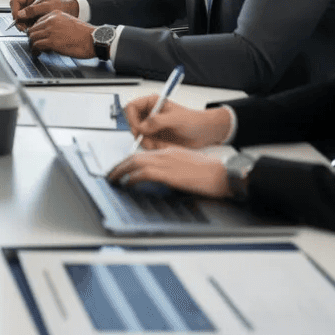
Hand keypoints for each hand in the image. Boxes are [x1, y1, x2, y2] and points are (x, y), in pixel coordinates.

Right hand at [9, 0, 76, 30]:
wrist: (67, 11)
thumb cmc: (60, 6)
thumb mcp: (47, 7)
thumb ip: (34, 10)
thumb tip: (20, 14)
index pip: (15, 1)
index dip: (14, 11)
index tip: (18, 19)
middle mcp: (26, 1)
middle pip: (14, 11)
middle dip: (18, 20)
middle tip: (24, 28)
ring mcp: (27, 10)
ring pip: (18, 18)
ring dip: (22, 25)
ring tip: (31, 29)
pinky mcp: (29, 17)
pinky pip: (23, 23)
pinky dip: (26, 27)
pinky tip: (33, 28)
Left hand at [26, 11, 94, 57]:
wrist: (93, 39)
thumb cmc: (84, 34)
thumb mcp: (68, 23)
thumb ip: (56, 25)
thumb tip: (48, 34)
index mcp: (56, 14)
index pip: (38, 21)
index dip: (36, 31)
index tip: (37, 37)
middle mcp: (51, 20)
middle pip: (32, 28)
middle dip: (32, 38)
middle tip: (35, 44)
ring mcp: (51, 30)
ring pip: (32, 36)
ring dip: (33, 44)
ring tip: (36, 50)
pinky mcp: (52, 41)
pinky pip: (36, 45)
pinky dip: (35, 50)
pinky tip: (38, 53)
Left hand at [106, 147, 229, 198]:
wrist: (224, 174)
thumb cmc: (211, 173)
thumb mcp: (188, 166)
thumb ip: (173, 168)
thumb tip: (162, 177)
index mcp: (170, 151)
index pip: (143, 154)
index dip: (128, 161)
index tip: (121, 168)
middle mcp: (166, 154)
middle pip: (135, 156)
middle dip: (119, 165)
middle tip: (110, 174)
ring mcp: (167, 162)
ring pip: (135, 162)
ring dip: (120, 170)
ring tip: (113, 178)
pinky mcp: (169, 174)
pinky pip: (144, 173)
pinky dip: (133, 177)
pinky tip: (127, 183)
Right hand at [122, 95, 232, 149]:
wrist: (204, 133)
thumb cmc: (194, 121)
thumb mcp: (176, 119)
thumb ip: (158, 121)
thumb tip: (142, 126)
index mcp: (153, 103)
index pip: (131, 107)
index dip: (132, 118)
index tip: (138, 128)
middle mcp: (150, 114)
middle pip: (131, 122)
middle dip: (138, 133)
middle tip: (147, 139)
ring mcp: (151, 126)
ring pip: (137, 135)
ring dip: (147, 142)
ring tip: (160, 144)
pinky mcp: (155, 137)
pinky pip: (145, 144)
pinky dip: (152, 147)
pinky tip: (164, 146)